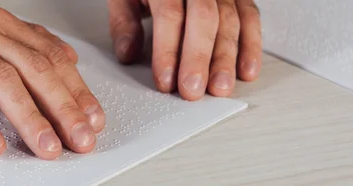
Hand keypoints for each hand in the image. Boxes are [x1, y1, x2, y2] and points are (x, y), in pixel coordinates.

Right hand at [0, 0, 104, 159]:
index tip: (93, 119)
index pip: (50, 56)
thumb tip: (68, 61)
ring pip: (1, 80)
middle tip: (79, 139)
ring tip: (46, 147)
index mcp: (0, 22)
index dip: (76, 89)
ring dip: (29, 117)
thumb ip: (24, 43)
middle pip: (34, 68)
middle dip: (63, 107)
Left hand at [108, 0, 261, 100]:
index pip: (169, 15)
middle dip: (199, 59)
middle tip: (192, 90)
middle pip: (204, 19)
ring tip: (219, 88)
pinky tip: (245, 71)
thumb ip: (124, 22)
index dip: (168, 51)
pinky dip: (251, 46)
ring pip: (230, 20)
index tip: (166, 80)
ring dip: (226, 59)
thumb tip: (128, 53)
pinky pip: (250, 17)